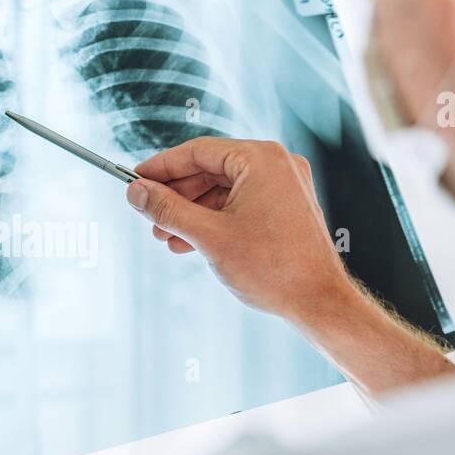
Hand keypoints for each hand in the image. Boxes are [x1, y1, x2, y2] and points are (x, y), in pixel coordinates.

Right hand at [125, 137, 354, 326]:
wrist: (318, 302)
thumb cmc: (273, 268)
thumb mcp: (208, 236)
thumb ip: (168, 209)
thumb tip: (137, 193)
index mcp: (261, 159)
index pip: (198, 152)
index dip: (162, 167)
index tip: (136, 179)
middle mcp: (276, 165)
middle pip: (210, 170)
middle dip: (176, 196)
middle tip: (148, 214)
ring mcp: (284, 186)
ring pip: (223, 190)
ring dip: (192, 212)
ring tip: (166, 235)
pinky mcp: (286, 208)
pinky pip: (240, 204)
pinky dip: (214, 220)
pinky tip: (189, 242)